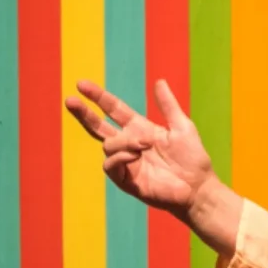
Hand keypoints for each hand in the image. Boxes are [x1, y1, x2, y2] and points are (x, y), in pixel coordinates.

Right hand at [64, 79, 215, 219]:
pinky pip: (110, 165)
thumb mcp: (182, 126)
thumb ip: (168, 105)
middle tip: (69, 100)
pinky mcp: (126, 181)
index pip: (112, 109)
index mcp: (139, 128)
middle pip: (98, 126)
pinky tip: (136, 155)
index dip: (98, 97)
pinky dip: (121, 156)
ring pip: (107, 145)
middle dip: (83, 113)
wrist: (198, 187)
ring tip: (145, 145)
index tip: (81, 85)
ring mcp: (126, 163)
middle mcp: (128, 144)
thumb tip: (159, 81)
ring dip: (125, 141)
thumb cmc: (193, 158)